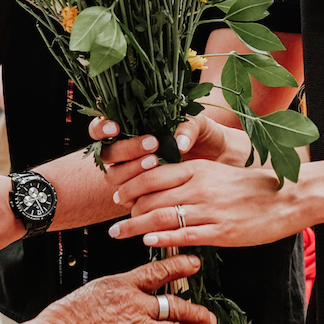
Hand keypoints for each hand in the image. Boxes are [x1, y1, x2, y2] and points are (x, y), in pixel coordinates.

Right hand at [37, 253, 216, 323]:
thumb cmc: (65, 320)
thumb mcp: (92, 293)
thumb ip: (113, 295)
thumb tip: (118, 299)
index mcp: (123, 286)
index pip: (159, 272)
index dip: (180, 266)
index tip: (194, 263)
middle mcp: (137, 306)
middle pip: (177, 305)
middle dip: (197, 313)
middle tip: (208, 318)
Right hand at [91, 113, 245, 181]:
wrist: (222, 159)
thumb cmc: (206, 137)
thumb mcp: (200, 125)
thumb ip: (188, 126)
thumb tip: (179, 143)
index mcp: (131, 130)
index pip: (101, 130)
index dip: (101, 128)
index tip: (115, 127)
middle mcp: (126, 154)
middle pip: (107, 154)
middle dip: (125, 149)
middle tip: (151, 145)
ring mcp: (131, 176)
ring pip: (115, 176)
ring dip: (132, 169)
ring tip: (156, 161)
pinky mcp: (141, 196)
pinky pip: (130, 198)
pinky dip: (139, 194)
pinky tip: (156, 189)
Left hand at [106, 158, 308, 249]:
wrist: (289, 197)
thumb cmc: (253, 187)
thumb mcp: (218, 175)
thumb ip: (192, 180)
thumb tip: (165, 191)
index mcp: (198, 169)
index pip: (152, 174)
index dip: (130, 186)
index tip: (117, 196)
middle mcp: (200, 186)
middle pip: (151, 196)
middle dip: (127, 210)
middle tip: (114, 223)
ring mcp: (210, 209)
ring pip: (162, 215)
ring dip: (135, 226)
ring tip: (118, 234)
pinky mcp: (222, 231)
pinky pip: (186, 234)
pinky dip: (163, 237)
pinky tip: (148, 241)